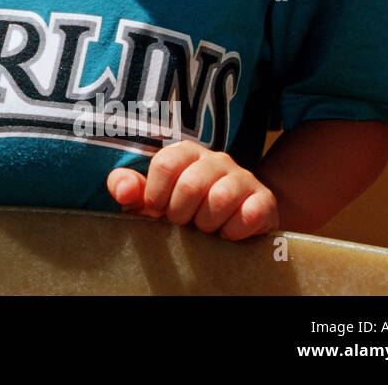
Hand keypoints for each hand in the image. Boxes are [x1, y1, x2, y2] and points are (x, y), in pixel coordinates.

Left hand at [106, 140, 279, 239]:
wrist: (230, 223)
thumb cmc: (181, 209)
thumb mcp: (150, 199)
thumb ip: (129, 188)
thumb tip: (122, 191)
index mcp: (185, 153)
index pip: (164, 165)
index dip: (157, 195)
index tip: (158, 211)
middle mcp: (215, 159)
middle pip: (190, 185)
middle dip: (180, 214)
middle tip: (183, 222)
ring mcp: (242, 177)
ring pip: (219, 199)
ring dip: (207, 224)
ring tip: (205, 227)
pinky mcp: (264, 199)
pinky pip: (249, 215)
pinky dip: (233, 232)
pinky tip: (228, 234)